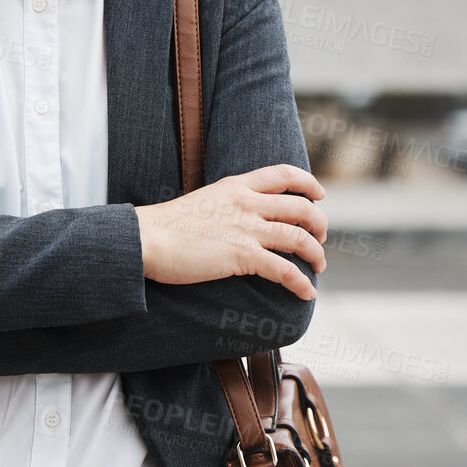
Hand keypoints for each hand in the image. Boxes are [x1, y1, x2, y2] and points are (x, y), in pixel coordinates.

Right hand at [134, 164, 327, 300]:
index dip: (308, 183)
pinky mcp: (241, 255)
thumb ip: (226, 203)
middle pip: (301, 207)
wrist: (146, 238)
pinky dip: (301, 283)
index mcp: (237, 186)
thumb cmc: (166, 225)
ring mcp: (246, 229)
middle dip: (319, 223)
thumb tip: (237, 217)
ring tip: (319, 266)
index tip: (319, 194)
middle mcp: (247, 203)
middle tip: (320, 238)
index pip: (283, 174)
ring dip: (316, 254)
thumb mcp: (204, 200)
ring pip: (299, 237)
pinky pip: (284, 269)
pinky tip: (307, 292)